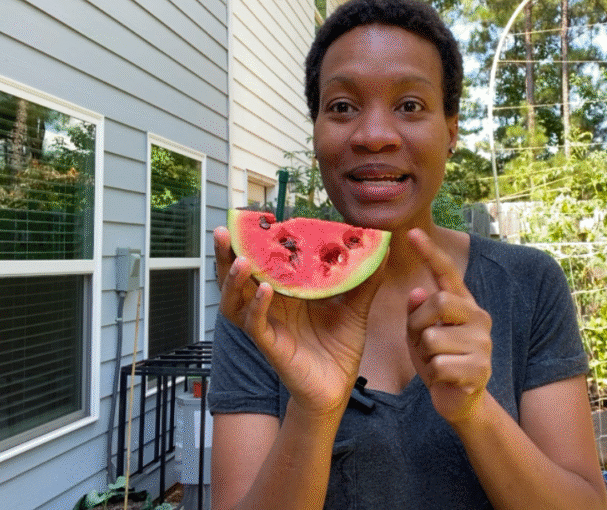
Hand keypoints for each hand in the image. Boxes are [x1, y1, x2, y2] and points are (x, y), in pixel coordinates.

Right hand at [214, 226, 385, 416]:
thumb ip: (366, 278)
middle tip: (224, 230)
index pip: (261, 263)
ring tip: (240, 259)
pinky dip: (257, 307)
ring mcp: (267, 327)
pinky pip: (256, 325)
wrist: (338, 388)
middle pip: (236, 278)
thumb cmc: (339, 347)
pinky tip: (266, 290)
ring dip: (233, 280)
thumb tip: (382, 246)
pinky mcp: (271, 346)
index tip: (251, 218)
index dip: (251, 243)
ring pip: (235, 302)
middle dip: (226, 254)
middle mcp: (270, 307)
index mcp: (285, 294)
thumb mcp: (355, 307)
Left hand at [405, 229, 492, 423]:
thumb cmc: (438, 360)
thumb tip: (418, 292)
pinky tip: (445, 378)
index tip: (411, 232)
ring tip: (436, 363)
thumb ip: (418, 312)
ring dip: (424, 355)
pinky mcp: (480, 368)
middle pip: (438, 302)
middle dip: (418, 323)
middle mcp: (478, 317)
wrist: (461, 401)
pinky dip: (433, 374)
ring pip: (433, 338)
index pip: (446, 272)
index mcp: (464, 303)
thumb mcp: (420, 333)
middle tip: (422, 342)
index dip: (429, 252)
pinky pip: (439, 365)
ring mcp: (483, 343)